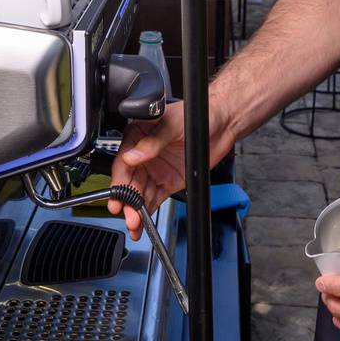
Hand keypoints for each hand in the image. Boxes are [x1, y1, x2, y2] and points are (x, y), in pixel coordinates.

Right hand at [107, 99, 237, 239]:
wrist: (220, 123)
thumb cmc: (193, 115)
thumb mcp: (171, 125)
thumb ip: (152, 142)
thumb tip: (132, 156)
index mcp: (137, 137)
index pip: (123, 163)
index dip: (119, 182)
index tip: (118, 197)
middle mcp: (143, 155)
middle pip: (129, 183)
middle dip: (127, 202)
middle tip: (129, 216)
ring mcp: (155, 170)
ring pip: (139, 194)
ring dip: (135, 211)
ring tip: (135, 225)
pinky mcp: (168, 181)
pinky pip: (154, 199)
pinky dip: (147, 211)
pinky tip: (143, 223)